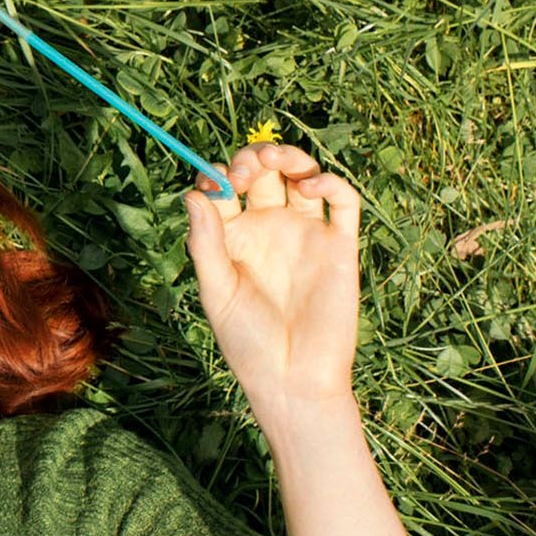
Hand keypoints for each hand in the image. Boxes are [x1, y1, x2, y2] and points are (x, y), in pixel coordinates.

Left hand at [183, 143, 361, 412]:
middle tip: (246, 169)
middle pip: (262, 174)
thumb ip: (206, 244)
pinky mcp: (340, 245)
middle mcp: (269, 228)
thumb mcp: (217, 292)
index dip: (218, 175)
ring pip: (301, 176)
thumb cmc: (247, 342)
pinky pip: (342, 202)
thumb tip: (194, 194)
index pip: (224, 188)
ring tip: (275, 159)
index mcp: (233, 237)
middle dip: (252, 159)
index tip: (215, 181)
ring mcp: (305, 233)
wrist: (293, 379)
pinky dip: (330, 182)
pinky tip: (309, 186)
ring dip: (289, 156)